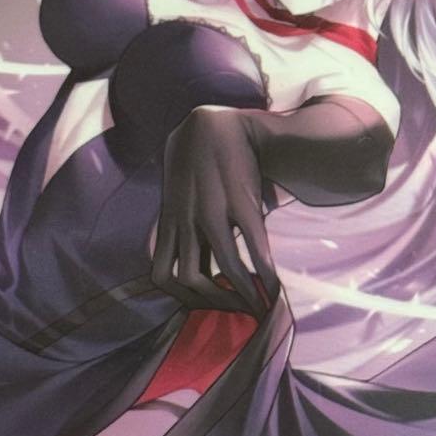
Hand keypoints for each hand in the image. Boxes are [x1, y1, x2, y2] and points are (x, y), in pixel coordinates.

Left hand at [151, 106, 278, 319]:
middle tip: (237, 312)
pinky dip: (264, 270)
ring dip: (243, 293)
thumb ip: (180, 225)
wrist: (215, 122)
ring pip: (224, 267)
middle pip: (190, 279)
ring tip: (260, 305)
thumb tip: (195, 259)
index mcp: (169, 221)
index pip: (162, 276)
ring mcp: (212, 210)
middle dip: (215, 304)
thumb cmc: (197, 161)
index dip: (181, 299)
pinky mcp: (241, 199)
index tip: (204, 306)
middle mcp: (185, 219)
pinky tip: (274, 283)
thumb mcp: (176, 194)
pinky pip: (253, 244)